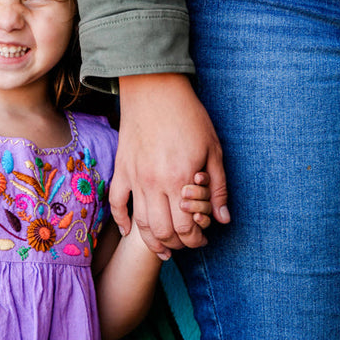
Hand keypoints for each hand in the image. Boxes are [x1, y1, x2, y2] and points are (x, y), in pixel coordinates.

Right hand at [112, 74, 228, 257]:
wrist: (155, 90)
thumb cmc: (188, 117)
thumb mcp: (213, 150)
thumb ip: (218, 187)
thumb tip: (223, 219)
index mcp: (180, 179)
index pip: (185, 226)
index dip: (195, 239)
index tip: (202, 240)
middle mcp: (154, 184)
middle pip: (162, 231)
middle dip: (177, 244)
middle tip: (186, 244)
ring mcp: (134, 178)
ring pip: (140, 224)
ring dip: (153, 242)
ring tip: (164, 249)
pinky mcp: (122, 171)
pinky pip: (117, 204)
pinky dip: (122, 222)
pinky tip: (129, 232)